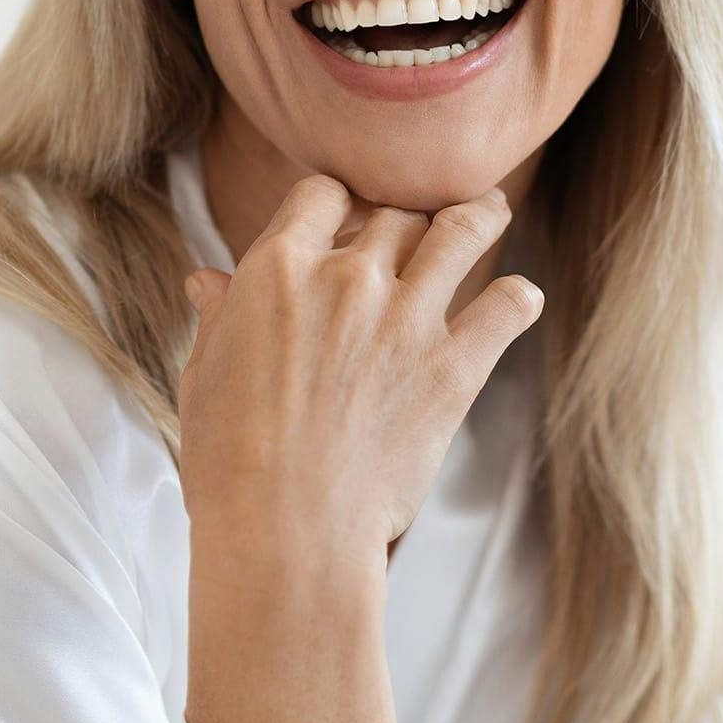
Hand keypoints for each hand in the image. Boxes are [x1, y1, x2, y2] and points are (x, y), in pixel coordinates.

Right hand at [176, 173, 542, 568]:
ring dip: (478, 216)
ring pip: (461, 232)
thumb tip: (207, 280)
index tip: (348, 215)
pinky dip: (517, 299)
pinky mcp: (453, 366)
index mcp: (278, 269)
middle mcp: (347, 277)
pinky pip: (506, 308)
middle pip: (394, 213)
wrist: (284, 529)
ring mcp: (407, 318)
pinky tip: (519, 299)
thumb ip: (219, 317)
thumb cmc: (229, 461)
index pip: (321, 193)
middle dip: (402, 218)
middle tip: (415, 229)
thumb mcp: (204, 376)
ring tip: (489, 211)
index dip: (337, 201)